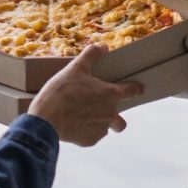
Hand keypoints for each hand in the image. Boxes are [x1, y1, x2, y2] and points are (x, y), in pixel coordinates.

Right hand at [27, 43, 142, 146]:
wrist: (47, 119)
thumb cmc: (62, 91)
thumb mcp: (75, 67)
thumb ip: (91, 54)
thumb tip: (104, 46)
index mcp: (110, 94)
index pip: (131, 91)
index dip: (136, 89)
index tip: (140, 89)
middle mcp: (110, 114)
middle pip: (120, 118)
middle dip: (114, 115)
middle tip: (98, 108)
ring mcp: (100, 129)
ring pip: (106, 128)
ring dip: (99, 123)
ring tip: (81, 116)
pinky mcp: (89, 141)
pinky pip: (91, 136)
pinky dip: (85, 131)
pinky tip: (72, 124)